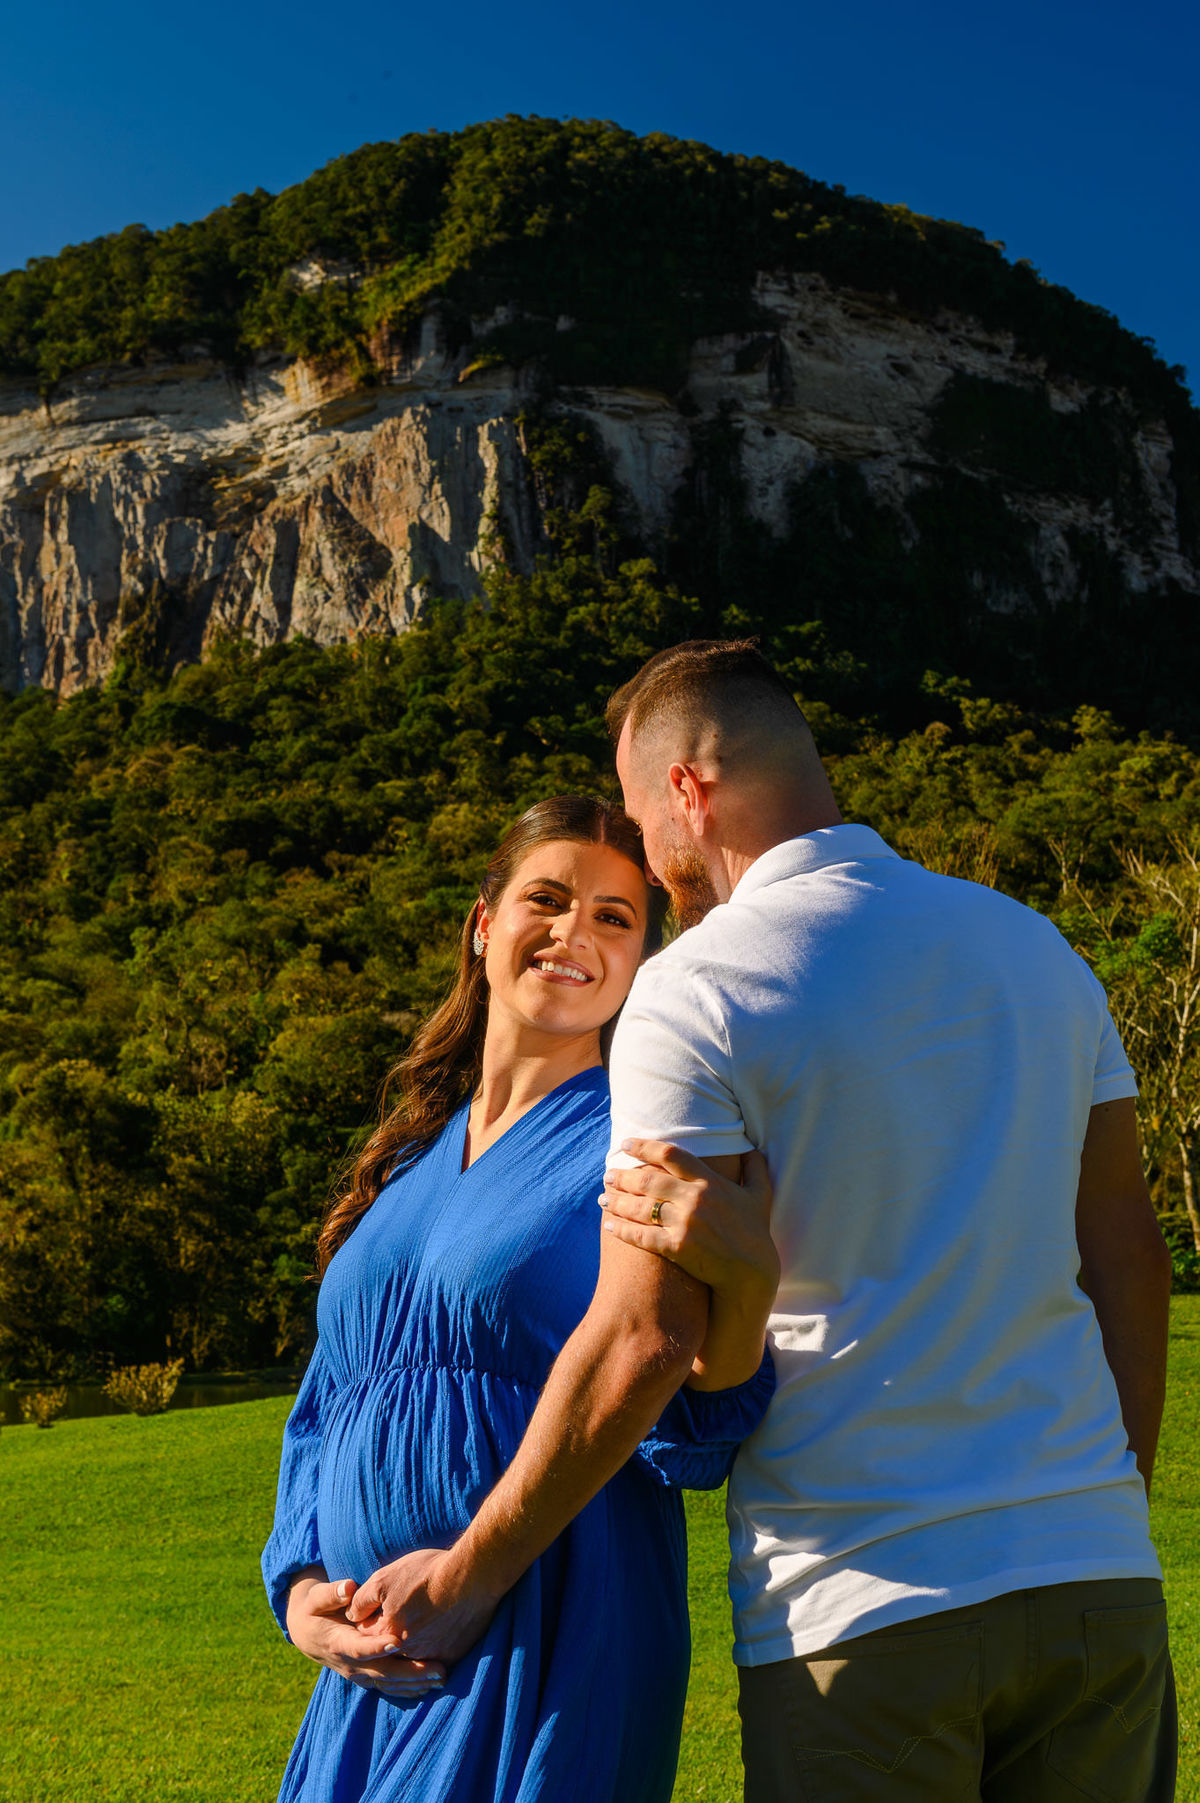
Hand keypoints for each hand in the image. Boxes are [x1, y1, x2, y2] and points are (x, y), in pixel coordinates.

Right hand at [285, 1571, 445, 1697]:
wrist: (308, 1635)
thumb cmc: (315, 1609)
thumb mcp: (316, 1598)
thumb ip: (331, 1593)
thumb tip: (348, 1588)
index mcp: (338, 1643)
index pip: (359, 1648)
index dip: (377, 1647)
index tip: (398, 1642)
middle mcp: (349, 1664)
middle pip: (382, 1672)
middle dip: (410, 1672)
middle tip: (437, 1669)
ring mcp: (359, 1674)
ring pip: (388, 1684)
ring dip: (414, 1683)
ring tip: (441, 1678)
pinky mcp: (367, 1678)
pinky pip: (389, 1687)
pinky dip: (408, 1688)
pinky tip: (429, 1685)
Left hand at [345, 1547, 501, 1664]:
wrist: (471, 1575)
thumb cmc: (426, 1573)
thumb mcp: (385, 1578)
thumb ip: (362, 1599)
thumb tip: (351, 1614)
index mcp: (386, 1633)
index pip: (367, 1637)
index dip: (367, 1625)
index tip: (373, 1616)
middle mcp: (406, 1651)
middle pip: (390, 1653)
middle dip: (386, 1645)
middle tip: (393, 1631)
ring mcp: (430, 1656)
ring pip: (414, 1661)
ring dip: (410, 1656)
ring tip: (413, 1643)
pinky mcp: (452, 1656)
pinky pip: (437, 1663)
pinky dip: (433, 1659)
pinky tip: (435, 1647)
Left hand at [601, 1141, 778, 1305]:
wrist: (752, 1273)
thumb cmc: (756, 1232)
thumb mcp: (761, 1195)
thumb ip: (755, 1168)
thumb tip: (750, 1147)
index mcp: (710, 1182)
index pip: (670, 1156)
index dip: (644, 1147)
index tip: (626, 1144)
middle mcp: (695, 1199)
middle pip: (648, 1181)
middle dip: (623, 1176)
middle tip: (608, 1175)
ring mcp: (685, 1224)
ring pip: (641, 1207)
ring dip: (617, 1201)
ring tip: (602, 1197)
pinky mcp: (676, 1248)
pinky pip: (642, 1236)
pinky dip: (622, 1230)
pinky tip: (608, 1225)